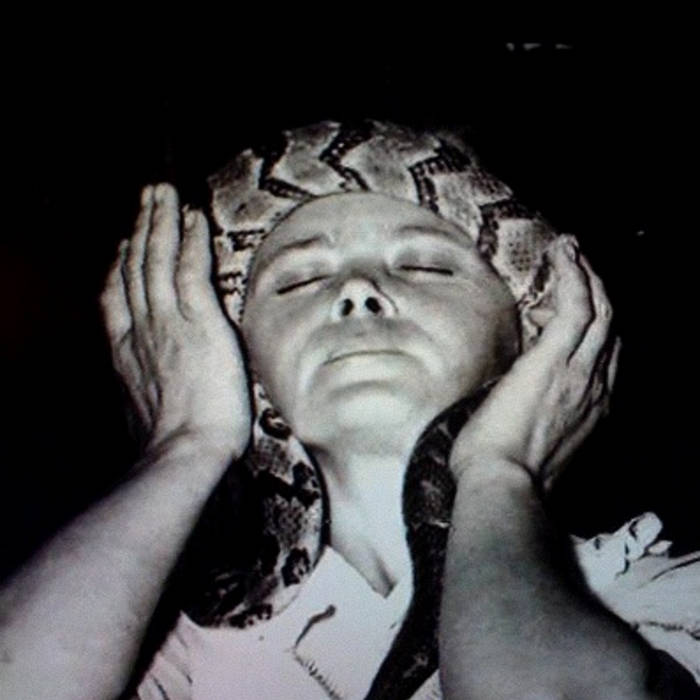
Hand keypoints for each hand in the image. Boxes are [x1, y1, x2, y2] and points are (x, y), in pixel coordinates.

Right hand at [100, 183, 250, 458]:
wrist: (184, 456)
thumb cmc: (173, 448)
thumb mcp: (141, 418)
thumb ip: (142, 394)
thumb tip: (148, 396)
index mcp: (127, 353)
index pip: (118, 298)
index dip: (120, 266)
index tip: (124, 244)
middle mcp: (142, 330)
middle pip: (135, 268)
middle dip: (140, 229)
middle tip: (145, 198)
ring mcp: (169, 322)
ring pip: (158, 259)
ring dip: (160, 220)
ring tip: (162, 192)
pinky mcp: (200, 322)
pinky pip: (191, 268)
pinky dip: (190, 239)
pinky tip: (193, 216)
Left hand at [451, 235, 619, 491]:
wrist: (501, 486)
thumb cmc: (502, 471)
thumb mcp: (531, 444)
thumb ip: (535, 416)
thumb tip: (514, 401)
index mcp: (590, 408)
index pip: (601, 355)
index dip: (589, 327)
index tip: (563, 308)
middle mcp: (595, 387)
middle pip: (608, 327)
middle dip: (596, 290)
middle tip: (578, 265)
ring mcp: (579, 372)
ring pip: (599, 310)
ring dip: (587, 275)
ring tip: (570, 250)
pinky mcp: (554, 360)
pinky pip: (575, 305)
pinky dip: (573, 275)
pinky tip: (563, 253)